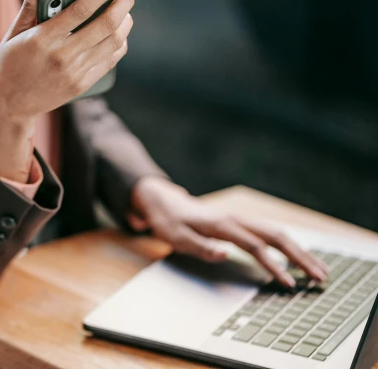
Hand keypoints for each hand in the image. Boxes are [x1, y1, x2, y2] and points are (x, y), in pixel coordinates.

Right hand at [0, 0, 134, 182]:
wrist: (9, 105)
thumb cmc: (9, 64)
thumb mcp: (14, 33)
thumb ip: (29, 4)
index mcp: (43, 39)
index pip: (82, 8)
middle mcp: (62, 56)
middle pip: (106, 24)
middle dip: (123, 2)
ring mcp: (75, 72)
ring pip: (113, 42)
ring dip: (125, 22)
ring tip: (124, 9)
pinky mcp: (82, 84)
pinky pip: (110, 60)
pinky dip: (119, 43)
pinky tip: (118, 32)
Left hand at [129, 176, 328, 286]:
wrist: (164, 202)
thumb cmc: (169, 222)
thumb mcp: (176, 237)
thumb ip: (200, 247)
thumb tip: (224, 255)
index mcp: (222, 224)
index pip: (255, 247)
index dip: (274, 266)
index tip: (289, 283)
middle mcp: (236, 219)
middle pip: (276, 236)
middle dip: (300, 257)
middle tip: (320, 277)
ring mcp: (240, 219)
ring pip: (278, 233)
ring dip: (299, 251)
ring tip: (319, 270)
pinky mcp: (241, 222)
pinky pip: (270, 233)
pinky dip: (289, 245)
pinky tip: (300, 257)